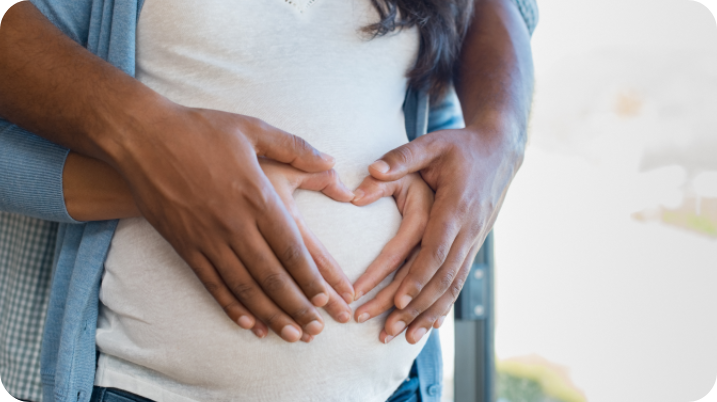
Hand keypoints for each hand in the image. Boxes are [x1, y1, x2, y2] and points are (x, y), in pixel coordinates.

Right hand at [116, 106, 352, 342]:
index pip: (291, 248)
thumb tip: (331, 161)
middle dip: (298, 306)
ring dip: (270, 314)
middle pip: (272, 275)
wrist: (141, 137)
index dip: (311, 277)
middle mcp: (234, 224)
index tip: (327, 297)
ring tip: (291, 335)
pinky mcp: (184, 245)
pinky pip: (212, 284)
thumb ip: (296, 147)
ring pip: (244, 286)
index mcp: (257, 196)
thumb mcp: (253, 129)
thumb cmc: (200, 130)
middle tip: (317, 329)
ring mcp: (207, 238)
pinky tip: (249, 324)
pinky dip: (231, 306)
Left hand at [366, 126, 521, 343]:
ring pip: (453, 285)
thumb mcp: (431, 144)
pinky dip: (444, 305)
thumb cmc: (460, 147)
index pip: (437, 249)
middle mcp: (468, 228)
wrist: (500, 151)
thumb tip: (370, 171)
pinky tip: (429, 326)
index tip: (398, 300)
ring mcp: (474, 240)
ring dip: (429, 314)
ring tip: (404, 338)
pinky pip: (459, 281)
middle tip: (388, 330)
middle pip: (443, 276)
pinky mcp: (473, 245)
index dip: (418, 277)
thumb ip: (401, 157)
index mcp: (456, 206)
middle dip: (416, 307)